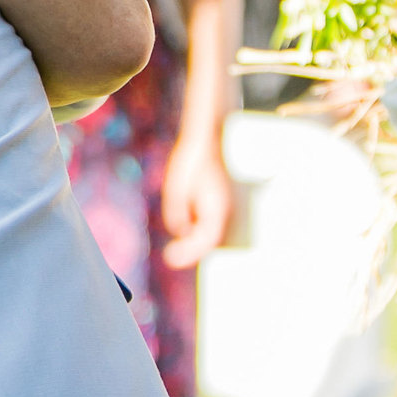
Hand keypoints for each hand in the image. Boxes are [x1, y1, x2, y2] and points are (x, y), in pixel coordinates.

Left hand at [160, 129, 233, 267]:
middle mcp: (225, 210)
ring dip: (196, 240)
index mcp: (216, 210)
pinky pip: (211, 222)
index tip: (171, 258)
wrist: (208, 138)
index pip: (205, 242)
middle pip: (210, 241)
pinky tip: (187, 225)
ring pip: (212, 233)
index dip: (189, 254)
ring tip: (178, 244)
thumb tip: (180, 231)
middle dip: (192, 250)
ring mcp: (226, 206)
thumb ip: (177, 213)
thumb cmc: (191, 161)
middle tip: (171, 256)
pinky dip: (199, 228)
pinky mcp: (221, 201)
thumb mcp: (176, 189)